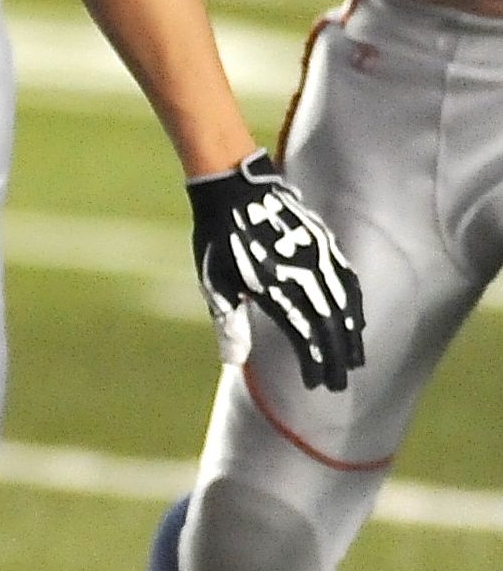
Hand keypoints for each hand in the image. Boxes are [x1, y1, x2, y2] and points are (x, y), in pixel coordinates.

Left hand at [187, 151, 364, 391]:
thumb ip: (228, 322)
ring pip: (345, 303)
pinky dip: (355, 304)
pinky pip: (348, 279)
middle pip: (330, 324)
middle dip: (338, 356)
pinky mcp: (324, 243)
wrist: (234, 186)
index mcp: (275, 287)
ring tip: (355, 359)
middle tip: (341, 384)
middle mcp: (303, 273)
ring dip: (351, 334)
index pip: (304, 335)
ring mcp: (318, 256)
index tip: (317, 383)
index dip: (314, 362)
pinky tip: (356, 319)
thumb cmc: (218, 237)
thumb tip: (233, 361)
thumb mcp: (214, 281)